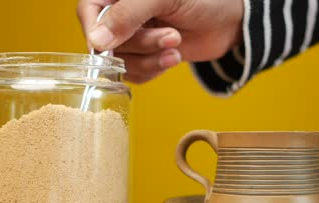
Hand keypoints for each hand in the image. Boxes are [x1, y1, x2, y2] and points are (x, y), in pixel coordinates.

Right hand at [77, 0, 243, 83]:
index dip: (97, 31)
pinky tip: (173, 57)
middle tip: (171, 35)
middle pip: (107, 42)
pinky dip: (154, 70)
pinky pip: (135, 74)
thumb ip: (127, 15)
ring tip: (176, 44)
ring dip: (150, 59)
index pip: (88, 11)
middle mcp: (121, 15)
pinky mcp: (145, 56)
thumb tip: (96, 41)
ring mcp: (133, 37)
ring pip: (121, 62)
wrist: (230, 21)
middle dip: (141, 44)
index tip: (110, 46)